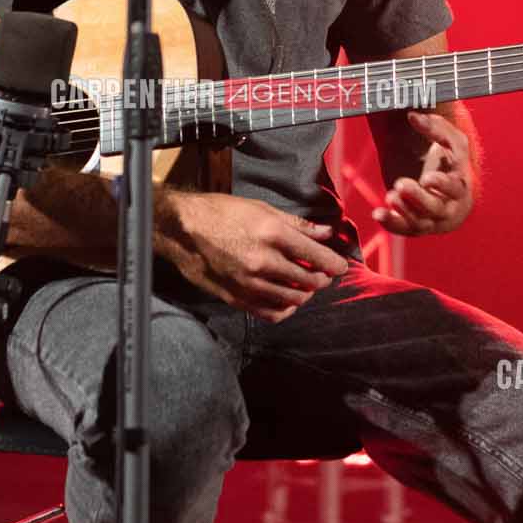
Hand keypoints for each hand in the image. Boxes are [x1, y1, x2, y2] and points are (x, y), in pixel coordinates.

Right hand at [158, 191, 349, 320]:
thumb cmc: (220, 212)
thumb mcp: (261, 209)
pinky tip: (287, 301)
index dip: (335, 264)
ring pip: (293, 298)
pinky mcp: (236, 297)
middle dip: (322, 279)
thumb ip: (297, 224)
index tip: (340, 266)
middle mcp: (263, 261)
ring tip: (305, 286)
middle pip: (309, 280)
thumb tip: (326, 232)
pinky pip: (270, 313)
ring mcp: (249, 282)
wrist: (182, 229)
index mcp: (272, 234)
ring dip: (305, 293)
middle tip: (323, 275)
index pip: (317, 257)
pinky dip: (285, 310)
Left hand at [370, 110, 473, 235]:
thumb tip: (412, 116)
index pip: (455, 189)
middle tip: (401, 184)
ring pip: (419, 222)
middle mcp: (448, 207)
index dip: (442, 185)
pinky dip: (391, 223)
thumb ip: (436, 126)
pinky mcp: (415, 226)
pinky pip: (403, 229)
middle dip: (418, 198)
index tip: (427, 178)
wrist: (441, 183)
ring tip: (390, 196)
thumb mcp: (451, 141)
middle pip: (435, 209)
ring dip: (404, 211)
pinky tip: (377, 213)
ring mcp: (431, 220)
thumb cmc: (450, 160)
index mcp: (460, 186)